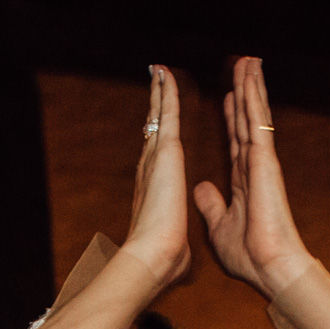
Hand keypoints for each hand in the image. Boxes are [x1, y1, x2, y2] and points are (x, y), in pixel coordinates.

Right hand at [117, 65, 190, 290]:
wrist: (156, 255)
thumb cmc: (164, 257)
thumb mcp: (173, 239)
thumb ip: (173, 235)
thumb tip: (177, 245)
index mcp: (157, 187)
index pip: (159, 156)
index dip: (159, 138)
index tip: (158, 125)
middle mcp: (151, 167)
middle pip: (154, 128)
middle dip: (156, 107)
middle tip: (155, 85)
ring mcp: (156, 156)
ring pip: (159, 115)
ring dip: (160, 92)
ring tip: (158, 71)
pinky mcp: (165, 150)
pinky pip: (166, 113)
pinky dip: (165, 92)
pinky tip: (164, 73)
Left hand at [194, 57, 312, 300]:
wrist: (268, 266)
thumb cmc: (249, 254)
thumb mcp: (220, 226)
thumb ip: (212, 204)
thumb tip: (200, 188)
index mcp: (243, 181)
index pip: (235, 141)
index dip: (231, 118)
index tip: (228, 97)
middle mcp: (253, 166)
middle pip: (246, 121)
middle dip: (243, 93)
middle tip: (242, 66)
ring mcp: (261, 161)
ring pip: (254, 114)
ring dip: (251, 86)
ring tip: (248, 60)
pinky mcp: (265, 160)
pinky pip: (257, 121)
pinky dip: (253, 97)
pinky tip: (251, 76)